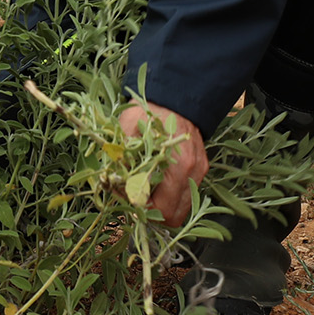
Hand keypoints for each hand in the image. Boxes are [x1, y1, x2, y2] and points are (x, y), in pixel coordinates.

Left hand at [118, 101, 208, 228]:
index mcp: (178, 164)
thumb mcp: (127, 127)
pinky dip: (170, 197)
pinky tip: (155, 182)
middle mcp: (192, 173)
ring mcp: (198, 173)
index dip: (140, 208)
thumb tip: (113, 182)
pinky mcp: (200, 170)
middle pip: (174, 216)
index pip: (162, 208)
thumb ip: (121, 156)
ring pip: (181, 209)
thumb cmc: (150, 111)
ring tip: (142, 190)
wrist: (175, 98)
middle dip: (151, 213)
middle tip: (132, 197)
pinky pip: (185, 196)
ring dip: (161, 207)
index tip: (125, 194)